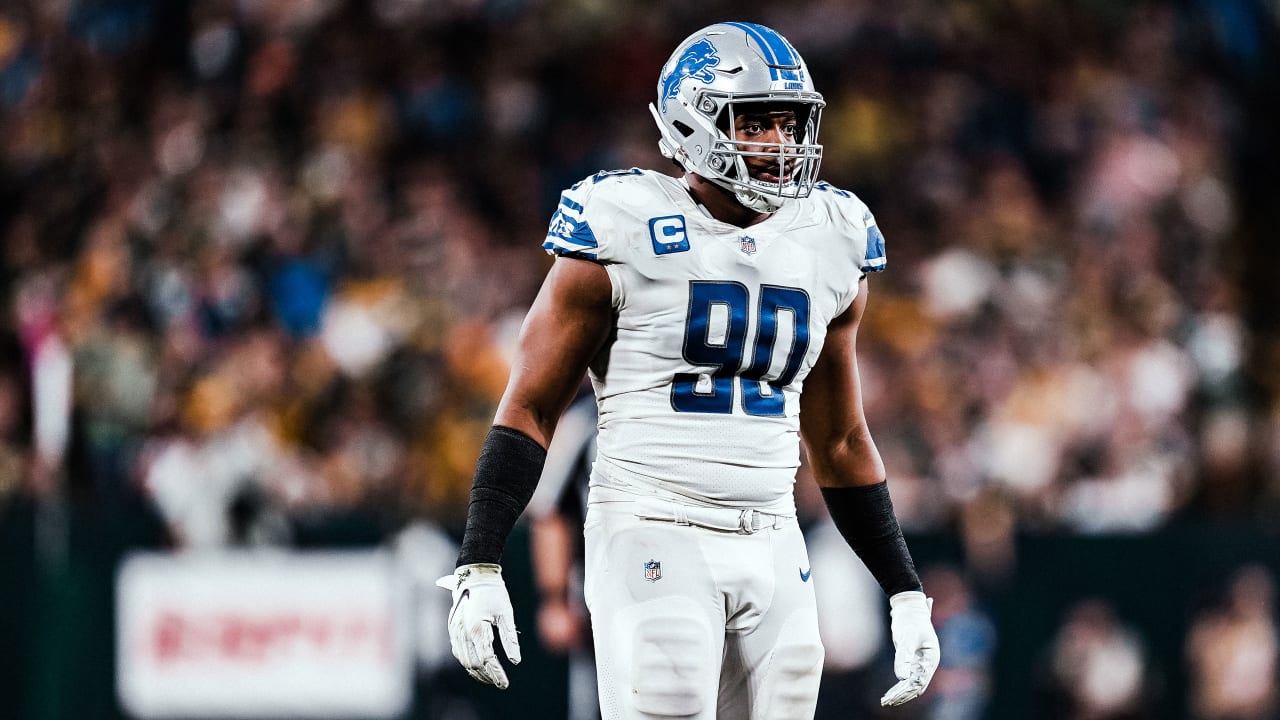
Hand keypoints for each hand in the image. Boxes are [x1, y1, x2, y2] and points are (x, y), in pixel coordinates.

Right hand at [436, 563, 521, 687]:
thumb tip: (515, 661)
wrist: (474, 573)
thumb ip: (510, 638)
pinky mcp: (452, 628)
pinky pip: (458, 651)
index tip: (505, 684)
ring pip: (463, 660)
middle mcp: (463, 631)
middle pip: (473, 663)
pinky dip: (468, 661)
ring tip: (491, 677)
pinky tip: (478, 665)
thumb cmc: (494, 592)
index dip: (496, 673)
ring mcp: (455, 630)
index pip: (487, 658)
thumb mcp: (506, 613)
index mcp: (477, 627)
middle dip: (487, 675)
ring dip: (476, 671)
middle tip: (500, 682)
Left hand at [880, 590, 939, 706]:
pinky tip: (888, 694)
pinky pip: (906, 679)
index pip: (920, 680)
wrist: (908, 608)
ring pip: (911, 684)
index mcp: (931, 658)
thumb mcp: (906, 637)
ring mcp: (920, 663)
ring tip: (885, 701)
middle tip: (887, 702)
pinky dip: (898, 687)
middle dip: (902, 695)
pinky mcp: (911, 661)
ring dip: (899, 694)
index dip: (908, 690)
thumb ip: (904, 657)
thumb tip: (902, 677)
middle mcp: (927, 663)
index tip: (895, 697)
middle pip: (916, 685)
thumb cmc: (910, 620)